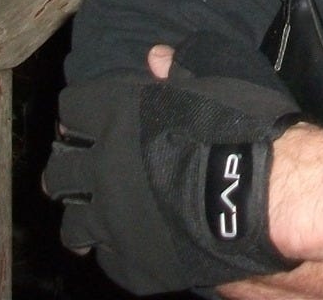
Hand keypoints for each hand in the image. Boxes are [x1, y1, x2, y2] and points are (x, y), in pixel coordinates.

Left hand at [44, 67, 300, 295]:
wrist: (262, 194)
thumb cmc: (244, 126)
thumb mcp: (219, 70)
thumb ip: (183, 61)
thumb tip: (156, 58)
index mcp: (117, 117)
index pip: (73, 108)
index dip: (80, 111)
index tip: (85, 117)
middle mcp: (103, 170)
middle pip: (59, 171)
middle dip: (65, 167)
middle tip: (76, 168)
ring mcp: (114, 223)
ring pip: (73, 226)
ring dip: (81, 217)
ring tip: (91, 218)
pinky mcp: (134, 263)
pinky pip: (110, 260)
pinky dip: (116, 250)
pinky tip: (129, 242)